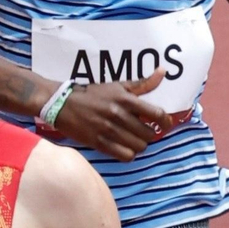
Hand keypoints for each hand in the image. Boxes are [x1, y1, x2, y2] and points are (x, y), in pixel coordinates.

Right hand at [54, 71, 175, 161]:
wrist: (62, 104)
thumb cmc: (93, 94)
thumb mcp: (117, 86)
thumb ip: (142, 84)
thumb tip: (163, 71)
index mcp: (125, 99)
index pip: (157, 114)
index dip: (165, 122)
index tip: (164, 124)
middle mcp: (119, 114)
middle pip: (149, 134)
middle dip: (149, 134)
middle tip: (143, 131)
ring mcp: (109, 130)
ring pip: (138, 147)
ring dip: (138, 144)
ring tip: (132, 139)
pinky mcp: (99, 143)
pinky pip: (125, 156)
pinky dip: (128, 153)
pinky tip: (123, 147)